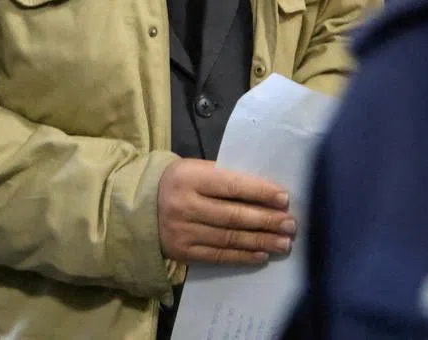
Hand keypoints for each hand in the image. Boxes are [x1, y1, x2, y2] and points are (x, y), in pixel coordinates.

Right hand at [158, 159, 294, 266]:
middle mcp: (186, 206)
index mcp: (190, 178)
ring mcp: (183, 232)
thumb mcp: (194, 170)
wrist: (136, 208)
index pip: (231, 186)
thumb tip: (262, 192)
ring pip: (229, 238)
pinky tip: (261, 255)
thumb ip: (222, 178)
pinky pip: (218, 256)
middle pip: (233, 215)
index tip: (284, 198)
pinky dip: (242, 256)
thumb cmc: (176, 183)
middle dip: (266, 220)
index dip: (259, 192)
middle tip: (290, 224)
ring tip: (283, 243)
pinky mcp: (183, 253)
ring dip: (260, 241)